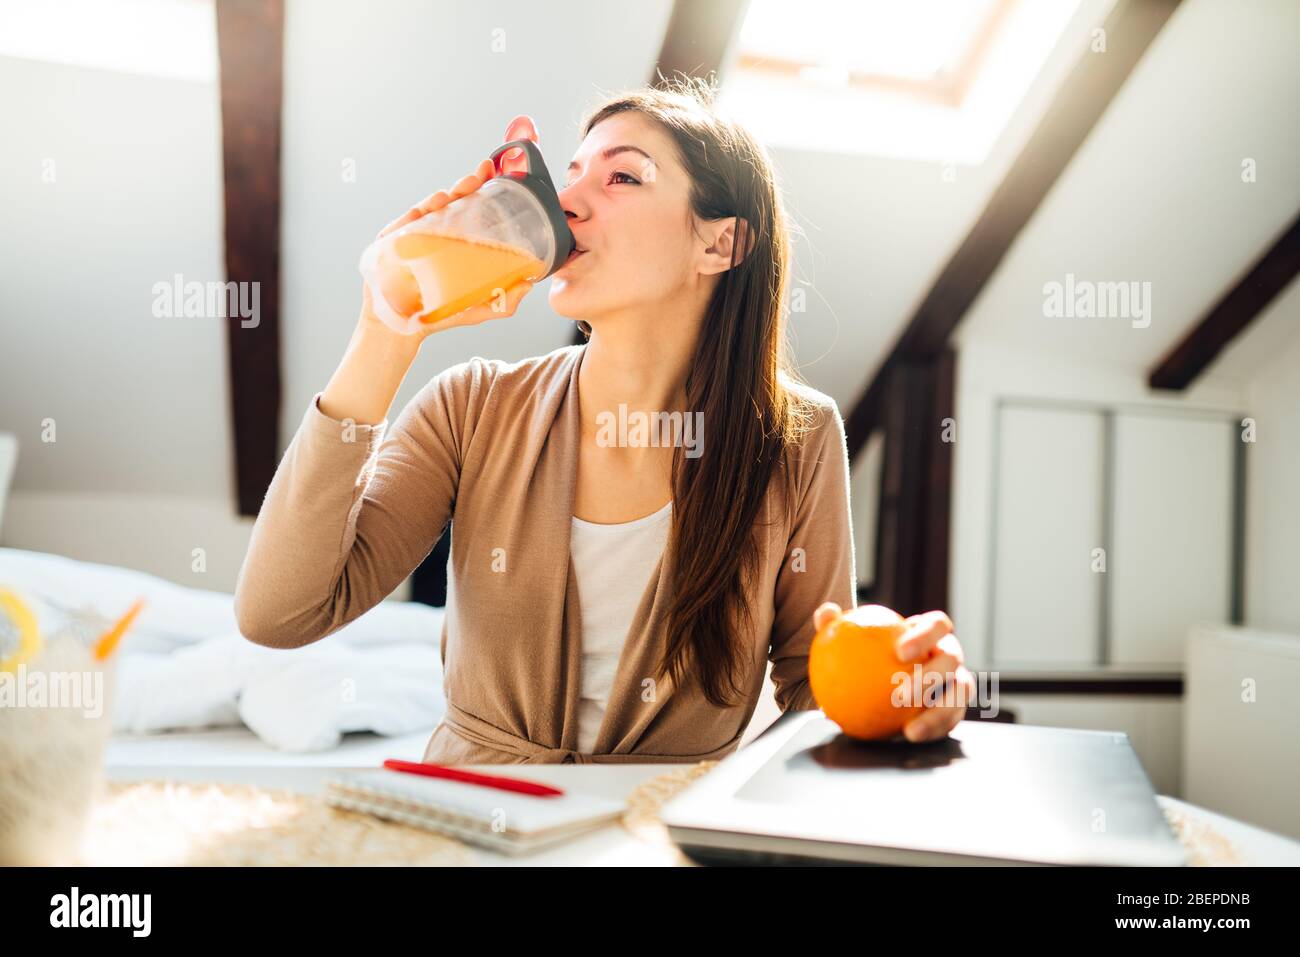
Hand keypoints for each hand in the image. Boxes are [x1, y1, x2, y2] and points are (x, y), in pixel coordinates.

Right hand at [360, 115, 540, 338]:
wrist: (401, 330)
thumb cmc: (437, 315)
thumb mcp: (477, 309)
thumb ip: (503, 301)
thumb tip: (529, 285)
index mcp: (454, 243)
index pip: (469, 210)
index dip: (482, 190)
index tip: (496, 172)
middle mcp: (434, 234)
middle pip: (452, 203)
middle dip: (467, 185)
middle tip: (482, 174)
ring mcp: (412, 237)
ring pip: (429, 209)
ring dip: (445, 196)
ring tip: (459, 188)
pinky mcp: (392, 244)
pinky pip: (406, 223)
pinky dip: (419, 212)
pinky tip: (432, 206)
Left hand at [813, 603, 975, 743]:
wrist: (880, 684)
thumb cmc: (867, 655)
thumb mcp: (850, 640)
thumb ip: (837, 626)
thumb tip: (826, 614)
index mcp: (930, 633)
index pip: (937, 625)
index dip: (925, 635)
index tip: (899, 652)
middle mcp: (949, 655)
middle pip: (952, 659)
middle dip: (932, 676)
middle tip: (900, 694)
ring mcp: (956, 682)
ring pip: (959, 695)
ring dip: (938, 712)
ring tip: (910, 729)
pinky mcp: (955, 709)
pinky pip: (949, 721)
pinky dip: (932, 729)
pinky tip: (909, 736)